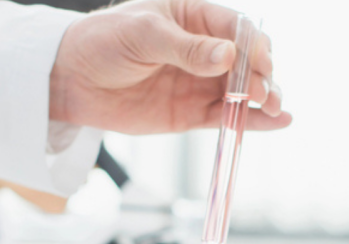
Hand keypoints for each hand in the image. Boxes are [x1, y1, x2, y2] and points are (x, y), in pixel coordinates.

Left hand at [49, 0, 289, 134]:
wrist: (70, 79)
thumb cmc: (103, 41)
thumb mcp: (143, 35)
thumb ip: (186, 49)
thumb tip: (226, 57)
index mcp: (193, 16)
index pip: (235, 27)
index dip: (253, 44)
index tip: (261, 62)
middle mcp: (203, 49)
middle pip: (247, 60)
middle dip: (262, 75)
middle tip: (264, 92)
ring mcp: (199, 82)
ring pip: (243, 90)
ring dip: (265, 99)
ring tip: (277, 109)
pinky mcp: (191, 113)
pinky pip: (227, 117)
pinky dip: (252, 122)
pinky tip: (278, 122)